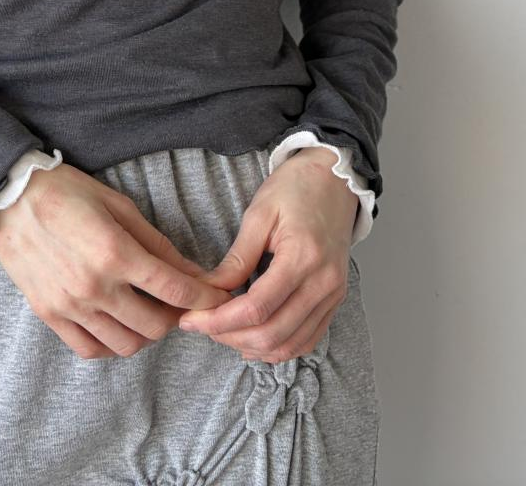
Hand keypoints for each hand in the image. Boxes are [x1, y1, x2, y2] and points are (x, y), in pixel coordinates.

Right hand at [0, 162, 236, 359]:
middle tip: (179, 305)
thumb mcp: (119, 206)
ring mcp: (70, 305)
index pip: (175, 289)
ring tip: (148, 314)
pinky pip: (90, 349)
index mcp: (115, 252)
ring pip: (125, 345)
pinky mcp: (49, 315)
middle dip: (177, 318)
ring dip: (146, 335)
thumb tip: (193, 272)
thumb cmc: (67, 192)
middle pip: (155, 326)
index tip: (219, 299)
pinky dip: (110, 345)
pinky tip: (117, 325)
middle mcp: (94, 285)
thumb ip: (157, 244)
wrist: (9, 198)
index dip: (206, 298)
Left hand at [174, 148, 357, 363]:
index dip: (219, 321)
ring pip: (290, 345)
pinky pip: (307, 340)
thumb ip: (237, 258)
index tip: (191, 320)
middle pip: (273, 334)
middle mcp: (324, 283)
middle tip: (201, 326)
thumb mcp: (259, 213)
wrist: (335, 179)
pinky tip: (253, 338)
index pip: (256, 308)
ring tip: (222, 332)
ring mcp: (333, 295)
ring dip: (253, 347)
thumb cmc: (296, 188)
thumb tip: (210, 291)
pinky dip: (278, 347)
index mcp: (303, 257)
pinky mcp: (335, 301)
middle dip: (230, 337)